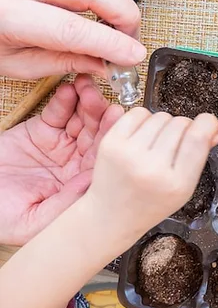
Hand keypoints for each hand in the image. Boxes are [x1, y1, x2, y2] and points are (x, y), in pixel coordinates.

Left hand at [0, 0, 145, 79]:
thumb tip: (106, 64)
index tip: (133, 57)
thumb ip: (65, 63)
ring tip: (119, 34)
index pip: (72, 28)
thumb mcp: (16, 64)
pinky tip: (104, 18)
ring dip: (119, 6)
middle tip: (131, 43)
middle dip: (125, 16)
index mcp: (8, 14)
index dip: (110, 43)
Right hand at [0, 75, 122, 245]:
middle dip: (101, 115)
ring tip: (87, 88)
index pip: (103, 157)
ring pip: (81, 120)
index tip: (116, 117)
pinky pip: (58, 112)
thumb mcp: (35, 219)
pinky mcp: (41, 131)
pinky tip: (70, 89)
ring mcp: (60, 145)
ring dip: (87, 102)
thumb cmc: (3, 217)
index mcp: (80, 183)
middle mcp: (75, 162)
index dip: (110, 136)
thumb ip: (65, 202)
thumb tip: (93, 182)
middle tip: (104, 98)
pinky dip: (65, 99)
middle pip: (96, 134)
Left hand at [84, 108, 217, 240]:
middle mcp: (152, 169)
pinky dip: (144, 118)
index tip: (208, 123)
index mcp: (176, 184)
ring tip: (156, 143)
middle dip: (183, 128)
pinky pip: (137, 113)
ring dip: (163, 124)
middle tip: (175, 144)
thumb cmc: (150, 203)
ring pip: (160, 116)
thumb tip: (214, 131)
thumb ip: (200, 158)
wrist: (110, 217)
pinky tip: (142, 135)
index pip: (197, 138)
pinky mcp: (110, 144)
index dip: (208, 123)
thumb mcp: (183, 189)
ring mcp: (128, 155)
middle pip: (180, 123)